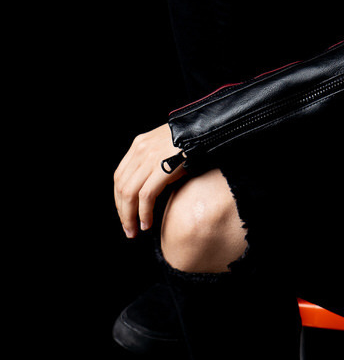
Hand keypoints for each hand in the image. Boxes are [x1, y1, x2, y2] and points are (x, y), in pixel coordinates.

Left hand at [114, 123, 185, 238]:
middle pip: (121, 187)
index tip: (125, 214)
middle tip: (128, 229)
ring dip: (129, 216)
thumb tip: (153, 185)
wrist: (208, 129)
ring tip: (135, 230)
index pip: (119, 177)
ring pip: (129, 194)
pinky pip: (145, 195)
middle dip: (122, 212)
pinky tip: (146, 223)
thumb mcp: (167, 145)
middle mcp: (140, 150)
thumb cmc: (193, 140)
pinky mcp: (163, 167)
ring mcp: (150, 158)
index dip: (119, 199)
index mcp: (139, 144)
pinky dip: (144, 212)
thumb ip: (156, 160)